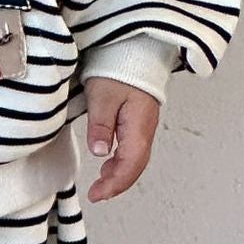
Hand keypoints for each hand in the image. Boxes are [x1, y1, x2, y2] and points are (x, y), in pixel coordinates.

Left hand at [84, 78, 159, 202]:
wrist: (134, 49)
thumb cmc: (118, 67)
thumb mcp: (103, 94)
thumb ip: (101, 124)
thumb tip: (100, 152)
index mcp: (139, 124)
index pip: (130, 163)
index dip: (115, 182)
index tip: (97, 194)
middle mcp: (146, 128)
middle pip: (136, 165)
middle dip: (117, 183)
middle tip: (97, 194)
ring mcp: (144, 125)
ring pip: (135, 158)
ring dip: (119, 174)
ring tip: (100, 184)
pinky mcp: (138, 120)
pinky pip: (133, 148)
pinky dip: (121, 161)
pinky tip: (108, 164)